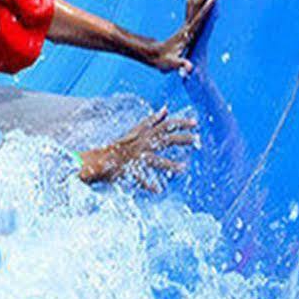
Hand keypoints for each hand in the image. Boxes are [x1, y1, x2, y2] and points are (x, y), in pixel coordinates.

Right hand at [79, 109, 197, 190]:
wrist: (101, 158)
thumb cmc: (122, 144)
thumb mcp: (138, 129)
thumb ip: (153, 120)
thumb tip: (166, 108)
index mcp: (144, 133)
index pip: (165, 125)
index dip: (180, 122)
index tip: (195, 123)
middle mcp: (142, 143)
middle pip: (165, 139)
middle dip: (181, 139)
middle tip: (197, 140)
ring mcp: (136, 157)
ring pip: (156, 160)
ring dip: (170, 164)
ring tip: (183, 168)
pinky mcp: (129, 169)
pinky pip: (140, 178)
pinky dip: (149, 185)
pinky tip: (158, 190)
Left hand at [146, 0, 217, 73]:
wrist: (154, 56)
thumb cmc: (165, 61)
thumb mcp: (172, 65)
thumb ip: (181, 65)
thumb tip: (189, 67)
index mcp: (187, 34)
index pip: (197, 19)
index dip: (205, 10)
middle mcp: (187, 25)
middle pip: (195, 4)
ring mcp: (186, 23)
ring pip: (194, 2)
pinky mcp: (186, 23)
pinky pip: (194, 6)